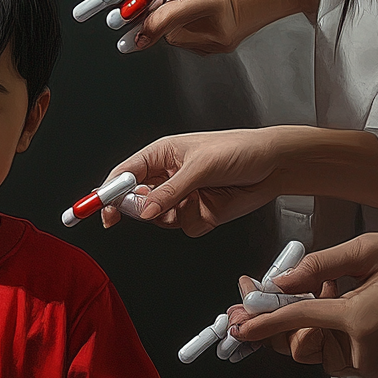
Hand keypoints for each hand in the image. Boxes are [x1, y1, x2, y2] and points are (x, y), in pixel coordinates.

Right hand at [99, 128, 283, 235]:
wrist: (275, 166)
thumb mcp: (201, 167)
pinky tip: (212, 205)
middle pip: (136, 201)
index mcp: (161, 154)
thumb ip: (169, 192)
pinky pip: (184, 227)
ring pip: (159, 219)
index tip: (103, 209)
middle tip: (155, 208)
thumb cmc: (240, 150)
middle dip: (143, 208)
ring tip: (196, 199)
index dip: (109, 192)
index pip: (124, 174)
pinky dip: (196, 221)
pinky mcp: (197, 212)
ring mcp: (181, 196)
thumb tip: (143, 210)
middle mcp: (167, 176)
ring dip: (174, 215)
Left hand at [229, 228, 377, 377]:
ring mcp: (376, 363)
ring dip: (307, 324)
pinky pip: (337, 353)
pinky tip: (340, 302)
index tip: (239, 325)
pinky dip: (326, 331)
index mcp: (362, 321)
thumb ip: (317, 266)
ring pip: (316, 351)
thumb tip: (280, 280)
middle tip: (268, 294)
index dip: (262, 321)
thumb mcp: (366, 250)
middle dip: (281, 320)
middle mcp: (367, 350)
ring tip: (328, 289)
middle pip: (300, 345)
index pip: (296, 321)